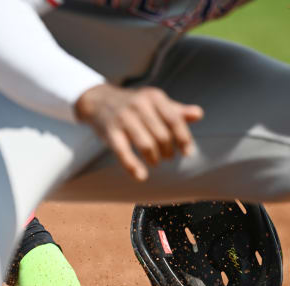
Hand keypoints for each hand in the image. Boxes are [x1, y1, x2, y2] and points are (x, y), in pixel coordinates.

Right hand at [75, 83, 203, 180]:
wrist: (99, 100)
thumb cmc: (132, 104)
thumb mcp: (154, 102)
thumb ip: (176, 110)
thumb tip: (198, 114)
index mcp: (153, 97)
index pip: (174, 120)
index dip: (183, 138)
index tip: (187, 152)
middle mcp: (139, 105)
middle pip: (162, 135)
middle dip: (167, 150)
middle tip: (168, 157)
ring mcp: (123, 118)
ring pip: (146, 144)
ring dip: (154, 158)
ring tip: (155, 162)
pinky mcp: (110, 131)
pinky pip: (123, 151)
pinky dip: (132, 165)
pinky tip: (140, 176)